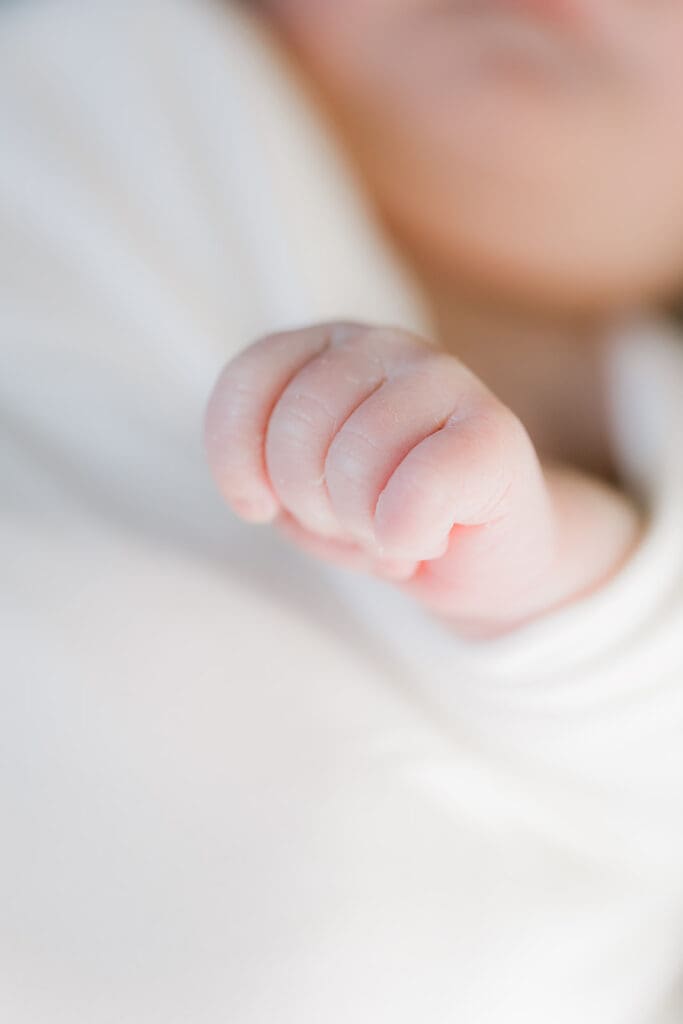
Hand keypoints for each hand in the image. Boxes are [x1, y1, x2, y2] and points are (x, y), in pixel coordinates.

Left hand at [205, 323, 640, 635]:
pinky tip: (429, 538)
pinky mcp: (492, 428)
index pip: (248, 379)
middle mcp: (382, 346)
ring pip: (356, 462)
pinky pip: (418, 489)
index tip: (261, 506)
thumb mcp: (303, 498)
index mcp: (328, 349)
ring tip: (391, 530)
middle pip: (297, 429)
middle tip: (352, 522)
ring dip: (363, 526)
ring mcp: (442, 377)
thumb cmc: (385, 521)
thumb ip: (267, 473)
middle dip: (310, 504)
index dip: (237, 458)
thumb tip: (263, 489)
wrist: (486, 560)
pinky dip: (408, 537)